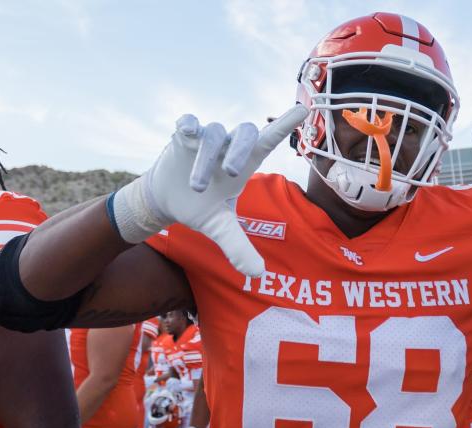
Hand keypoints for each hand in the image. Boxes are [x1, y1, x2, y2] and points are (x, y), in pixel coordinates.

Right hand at [111, 105, 308, 276]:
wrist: (167, 200)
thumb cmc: (200, 207)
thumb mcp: (220, 228)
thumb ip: (239, 247)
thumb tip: (258, 274)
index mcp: (244, 164)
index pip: (269, 140)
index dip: (285, 125)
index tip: (304, 109)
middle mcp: (228, 147)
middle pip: (245, 132)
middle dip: (239, 150)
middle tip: (230, 173)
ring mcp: (205, 140)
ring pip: (213, 135)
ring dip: (205, 160)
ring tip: (197, 187)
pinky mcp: (182, 137)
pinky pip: (188, 122)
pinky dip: (188, 125)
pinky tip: (185, 132)